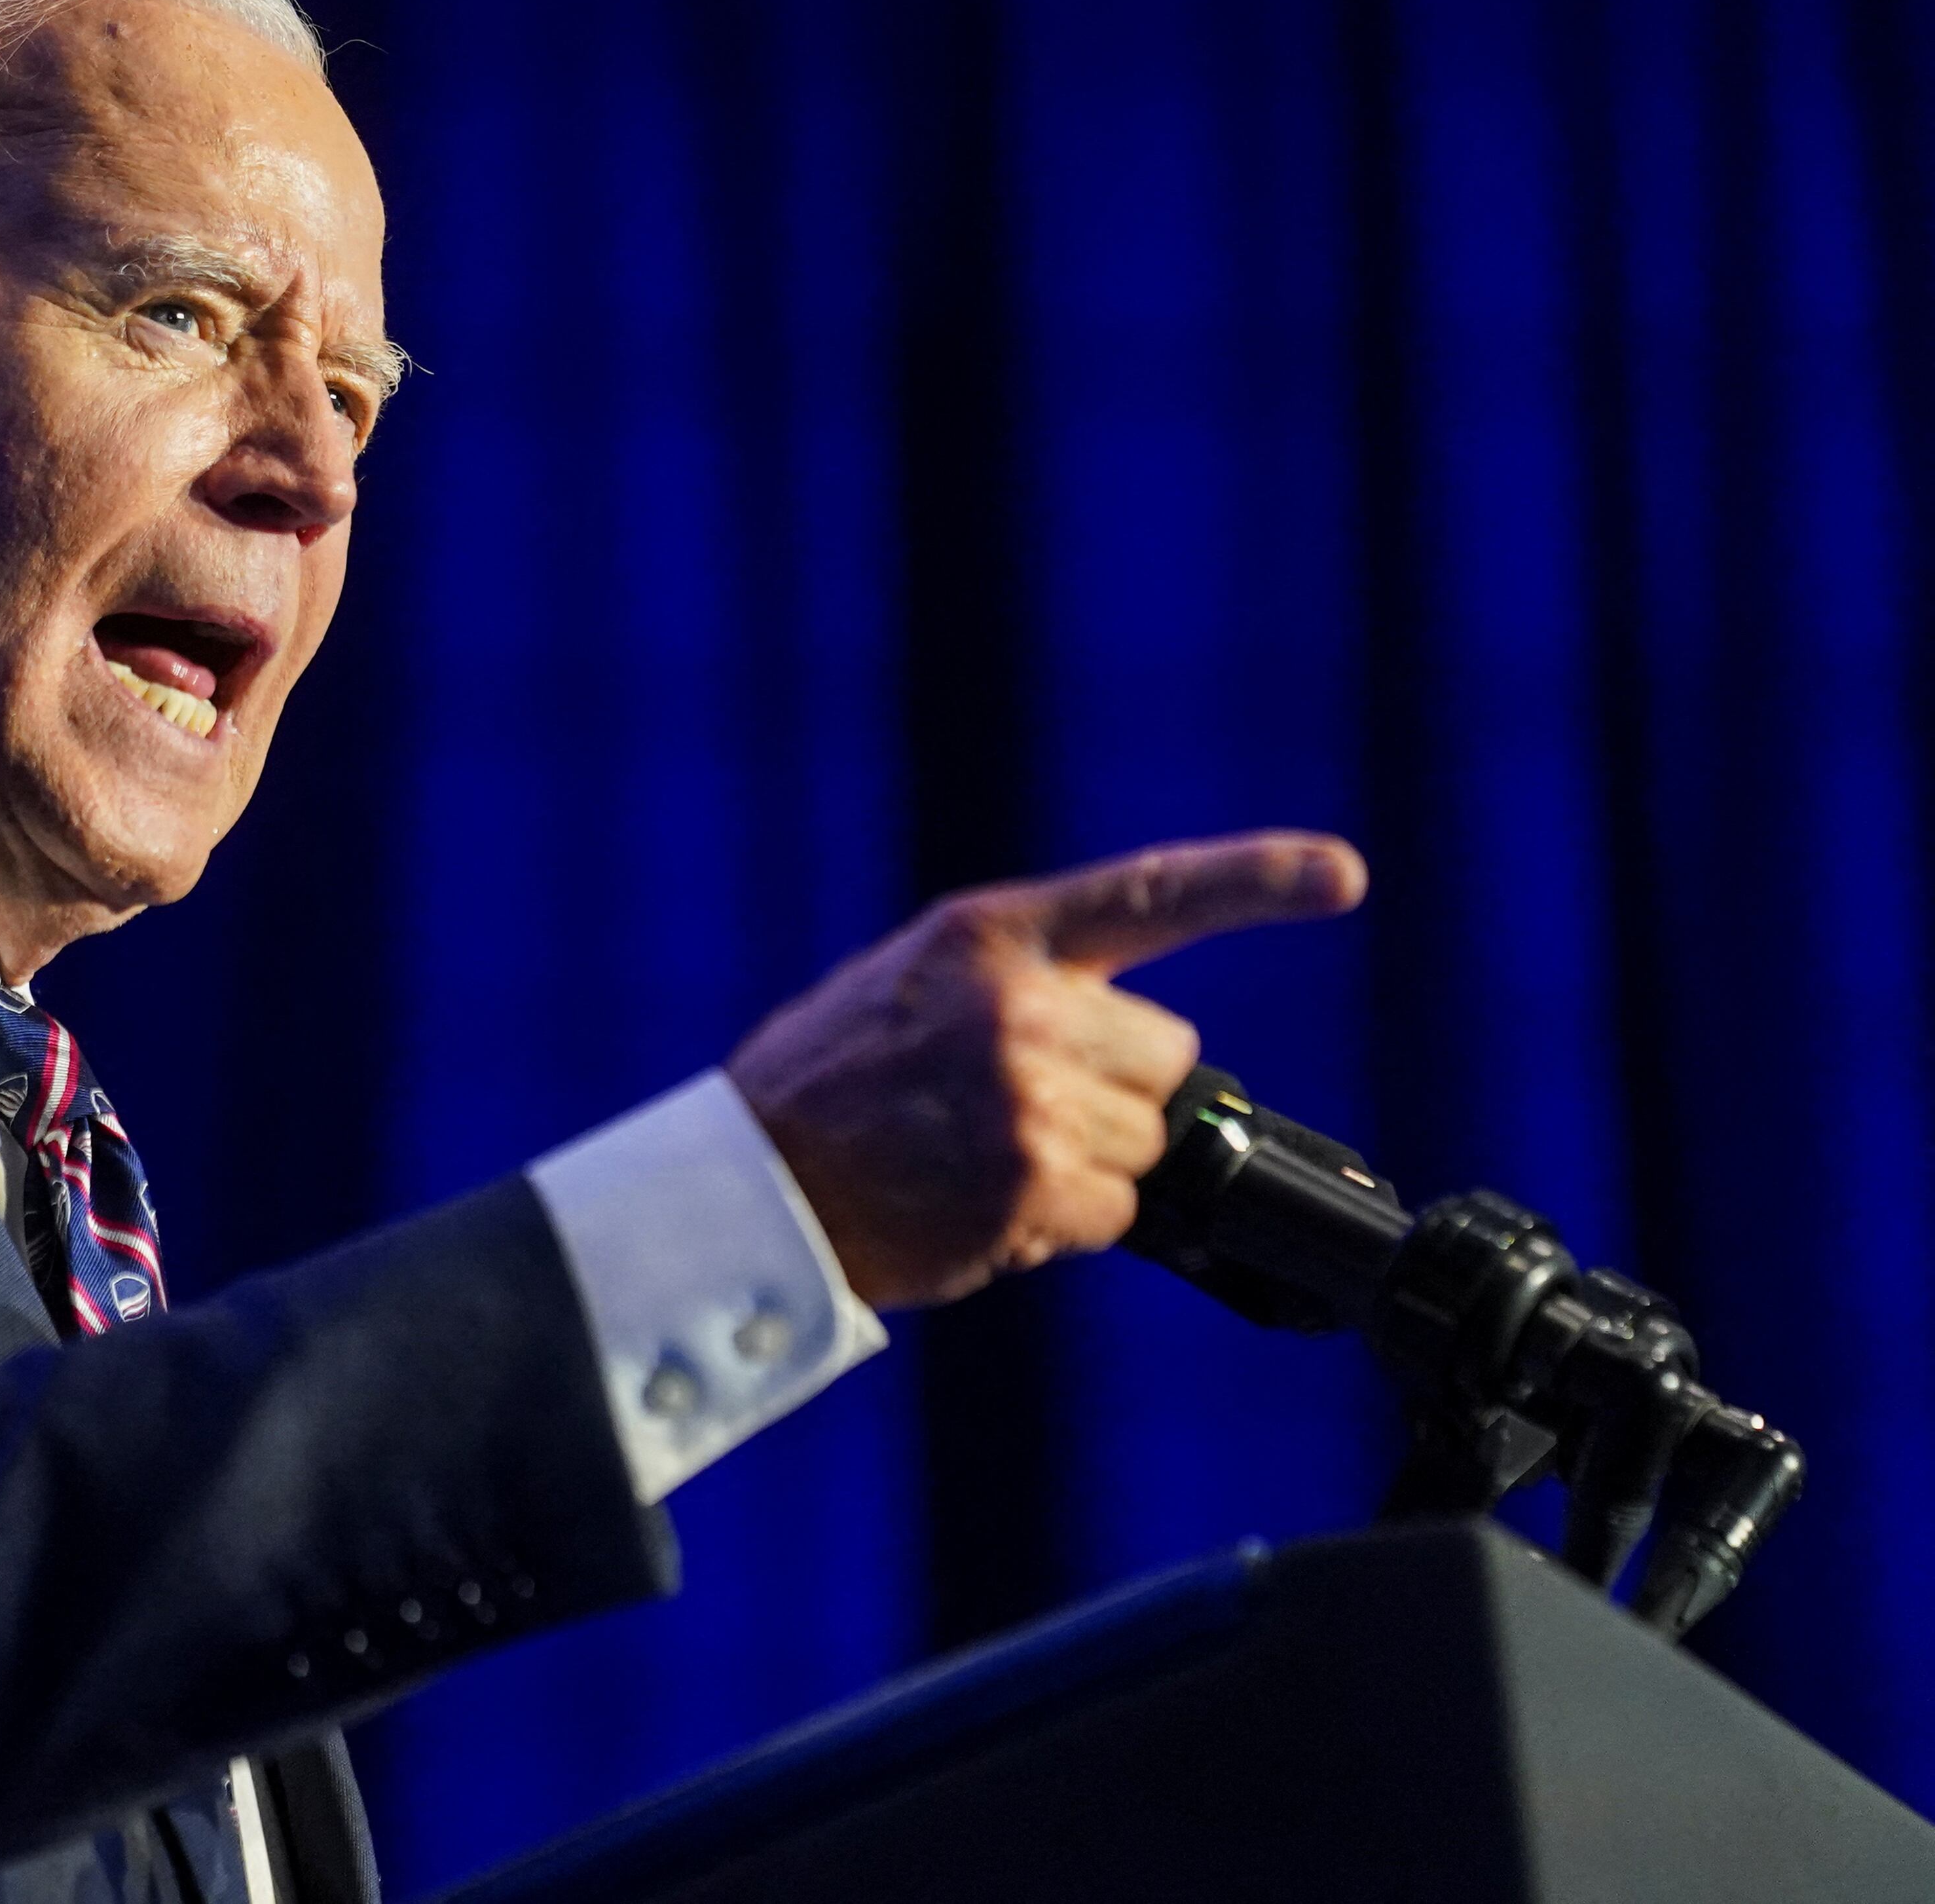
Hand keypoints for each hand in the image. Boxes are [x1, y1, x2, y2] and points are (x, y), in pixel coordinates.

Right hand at [725, 831, 1366, 1308]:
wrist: (752, 1185)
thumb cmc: (830, 1084)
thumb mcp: (912, 984)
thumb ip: (1020, 984)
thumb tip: (1129, 1044)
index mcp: (990, 934)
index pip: (1147, 894)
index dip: (1256, 879)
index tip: (1344, 874)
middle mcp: (1020, 1006)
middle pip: (1164, 1056)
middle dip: (1115, 1090)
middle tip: (1012, 1107)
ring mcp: (1029, 1098)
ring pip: (1145, 1143)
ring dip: (1087, 1164)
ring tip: (981, 1158)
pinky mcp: (1031, 1186)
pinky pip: (1112, 1212)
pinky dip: (1059, 1222)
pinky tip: (979, 1203)